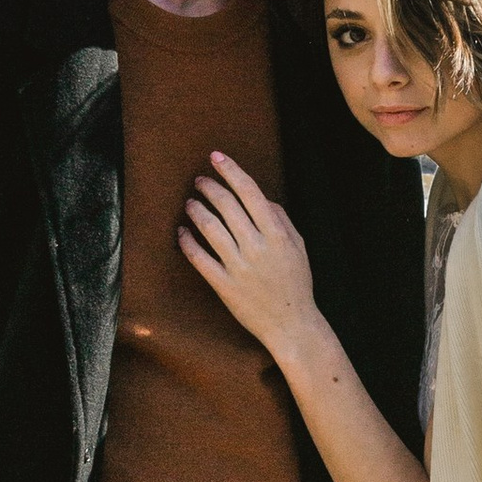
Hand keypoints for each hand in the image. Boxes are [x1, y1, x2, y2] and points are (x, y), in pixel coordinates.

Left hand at [179, 151, 317, 357]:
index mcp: (278, 234)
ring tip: (190, 203)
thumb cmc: (296, 283)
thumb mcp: (299, 247)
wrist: (291, 324)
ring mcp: (239, 266)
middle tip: (200, 181)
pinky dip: (188, 242)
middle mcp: (257, 247)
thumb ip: (282, 219)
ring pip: (210, 228)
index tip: (216, 157)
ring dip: (196, 211)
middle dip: (210, 188)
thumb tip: (262, 198)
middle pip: (227, 206)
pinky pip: (200, 258)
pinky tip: (182, 232)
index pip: (250, 192)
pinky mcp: (224, 285)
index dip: (231, 171)